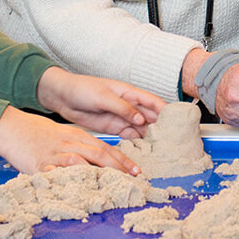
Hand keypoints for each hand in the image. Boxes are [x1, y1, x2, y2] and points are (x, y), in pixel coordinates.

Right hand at [0, 106, 142, 174]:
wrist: (13, 127)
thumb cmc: (38, 133)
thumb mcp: (64, 136)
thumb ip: (80, 148)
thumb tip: (97, 163)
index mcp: (77, 137)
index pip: (105, 148)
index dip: (122, 160)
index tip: (137, 170)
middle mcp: (70, 144)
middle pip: (98, 155)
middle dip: (118, 167)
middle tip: (133, 179)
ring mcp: (56, 153)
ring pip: (81, 162)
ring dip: (97, 174)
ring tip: (112, 186)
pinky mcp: (40, 163)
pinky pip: (56, 172)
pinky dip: (67, 179)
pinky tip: (78, 189)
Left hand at [35, 68, 159, 139]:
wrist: (63, 97)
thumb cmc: (82, 89)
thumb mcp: (103, 96)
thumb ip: (123, 108)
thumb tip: (140, 120)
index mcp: (129, 93)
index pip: (153, 102)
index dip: (166, 110)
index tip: (176, 121)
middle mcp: (129, 106)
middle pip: (151, 117)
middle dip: (161, 127)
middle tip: (171, 140)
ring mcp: (122, 117)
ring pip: (142, 128)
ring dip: (150, 137)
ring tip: (160, 149)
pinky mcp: (114, 128)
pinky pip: (130, 135)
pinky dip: (137, 142)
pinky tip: (144, 150)